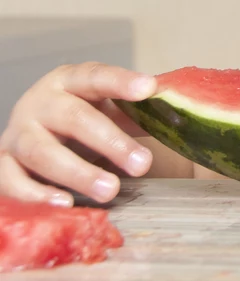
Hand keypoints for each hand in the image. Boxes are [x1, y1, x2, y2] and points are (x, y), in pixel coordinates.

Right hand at [0, 63, 156, 204]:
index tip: (150, 88)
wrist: (34, 133)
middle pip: (73, 118)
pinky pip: (11, 181)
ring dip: (78, 173)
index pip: (96, 76)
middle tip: (142, 164)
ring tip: (111, 190)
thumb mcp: (109, 108)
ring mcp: (18, 133)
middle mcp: (40, 103)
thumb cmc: (82, 118)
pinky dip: (36, 194)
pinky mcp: (4, 164)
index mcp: (70, 80)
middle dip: (110, 141)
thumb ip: (139, 111)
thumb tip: (181, 114)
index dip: (121, 82)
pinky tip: (65, 204)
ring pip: (42, 152)